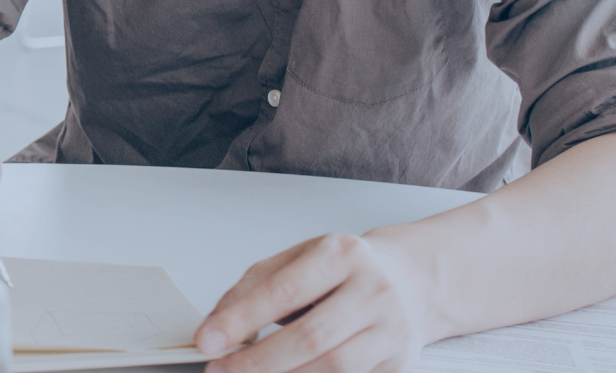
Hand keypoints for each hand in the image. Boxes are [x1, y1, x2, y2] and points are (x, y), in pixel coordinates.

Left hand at [196, 233, 431, 371]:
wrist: (408, 283)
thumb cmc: (341, 272)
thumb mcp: (296, 261)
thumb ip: (252, 289)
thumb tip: (214, 327)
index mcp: (342, 255)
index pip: (284, 291)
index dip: (241, 320)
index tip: (206, 340)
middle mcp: (374, 290)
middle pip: (310, 337)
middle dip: (258, 361)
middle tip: (220, 370)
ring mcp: (393, 330)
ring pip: (333, 368)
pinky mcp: (398, 364)